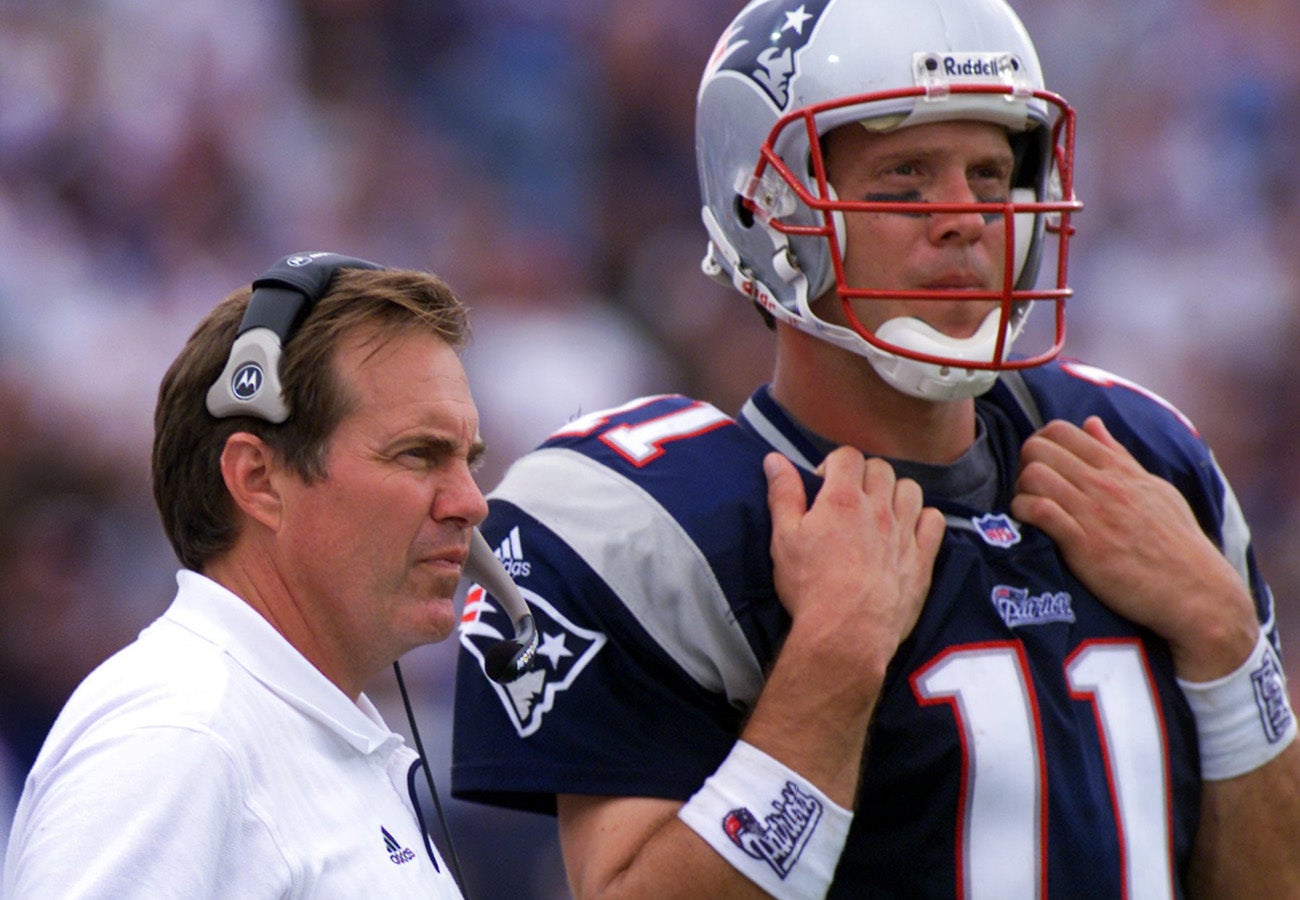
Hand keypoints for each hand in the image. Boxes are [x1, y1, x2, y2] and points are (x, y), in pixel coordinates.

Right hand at [764, 448, 944, 679]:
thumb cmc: (809, 587)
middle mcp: (877, 509)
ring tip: (879, 512)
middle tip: (849, 500)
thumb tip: (774, 459)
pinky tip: (907, 531)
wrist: (847, 633)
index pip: (847, 456)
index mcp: (842, 499)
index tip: (823, 485)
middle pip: (880, 469)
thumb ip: (783, 494)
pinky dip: (923, 519)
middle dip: (864, 476)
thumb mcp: (784, 538)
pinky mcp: (921, 559)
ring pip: (910, 489)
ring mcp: (903, 533)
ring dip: (894, 493)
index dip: (834, 465)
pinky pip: (934, 521)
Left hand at [1010, 416, 1256, 678]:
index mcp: (1118, 469)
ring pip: (1034, 475)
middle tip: (1030, 489)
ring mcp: (1093, 513)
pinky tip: (1030, 524)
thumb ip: (1118, 455)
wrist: (1195, 590)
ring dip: (1021, 490)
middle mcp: (1104, 485)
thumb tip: (1092, 423)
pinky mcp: (1084, 545)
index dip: (1040, 443)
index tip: (1042, 466)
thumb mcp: (1153, 488)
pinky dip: (1024, 512)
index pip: (1062, 430)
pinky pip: (1040, 511)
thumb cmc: (1175, 541)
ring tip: (1029, 508)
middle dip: (1023, 464)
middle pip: (1037, 448)